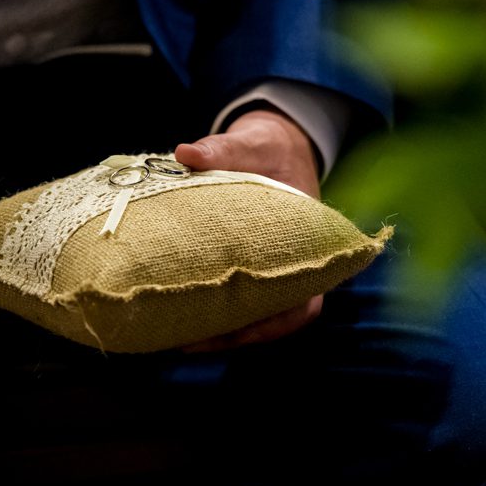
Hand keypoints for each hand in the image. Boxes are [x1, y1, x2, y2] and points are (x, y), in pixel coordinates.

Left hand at [173, 108, 323, 350]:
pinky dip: (209, 312)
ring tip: (174, 337)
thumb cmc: (268, 150)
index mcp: (312, 245)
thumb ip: (222, 149)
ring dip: (218, 332)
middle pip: (273, 320)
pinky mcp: (247, 270)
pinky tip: (174, 315)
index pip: (303, 302)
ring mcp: (271, 271)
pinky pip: (235, 300)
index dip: (271, 324)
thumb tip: (185, 153)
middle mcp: (295, 267)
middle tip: (185, 341)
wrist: (271, 148)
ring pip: (252, 317)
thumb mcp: (252, 144)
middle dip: (232, 336)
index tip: (233, 328)